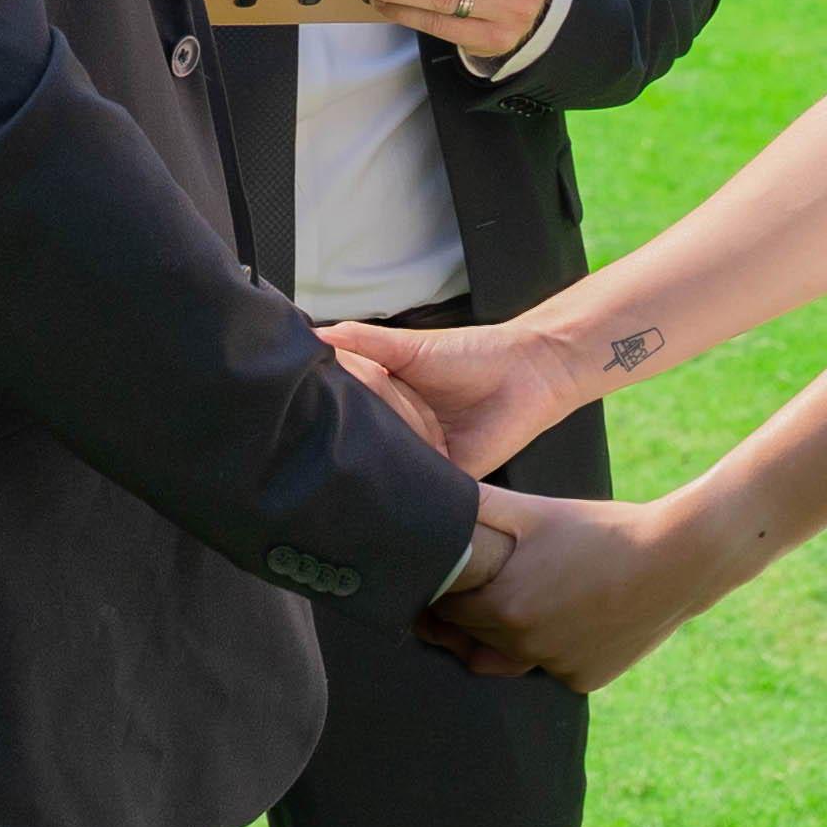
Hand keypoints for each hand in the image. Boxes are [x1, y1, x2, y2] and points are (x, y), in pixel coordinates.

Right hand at [319, 312, 580, 477]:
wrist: (529, 374)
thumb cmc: (473, 352)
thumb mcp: (409, 345)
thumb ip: (364, 342)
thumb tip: (316, 337)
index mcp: (386, 396)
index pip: (345, 410)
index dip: (325, 412)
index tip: (297, 416)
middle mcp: (399, 428)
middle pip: (362, 442)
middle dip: (346, 443)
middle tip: (314, 448)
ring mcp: (421, 455)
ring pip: (387, 467)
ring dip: (374, 466)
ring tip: (349, 464)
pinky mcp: (446, 479)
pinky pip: (420, 489)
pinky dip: (407, 487)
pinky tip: (388, 484)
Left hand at [427, 483, 711, 692]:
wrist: (677, 561)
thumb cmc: (601, 529)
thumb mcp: (536, 510)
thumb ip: (481, 507)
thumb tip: (434, 492)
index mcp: (503, 608)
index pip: (447, 611)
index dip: (442, 595)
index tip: (445, 581)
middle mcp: (524, 647)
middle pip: (475, 637)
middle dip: (469, 616)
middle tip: (480, 586)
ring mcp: (557, 668)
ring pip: (512, 657)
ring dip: (506, 636)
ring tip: (524, 598)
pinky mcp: (587, 679)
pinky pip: (552, 667)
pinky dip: (551, 648)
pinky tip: (565, 615)